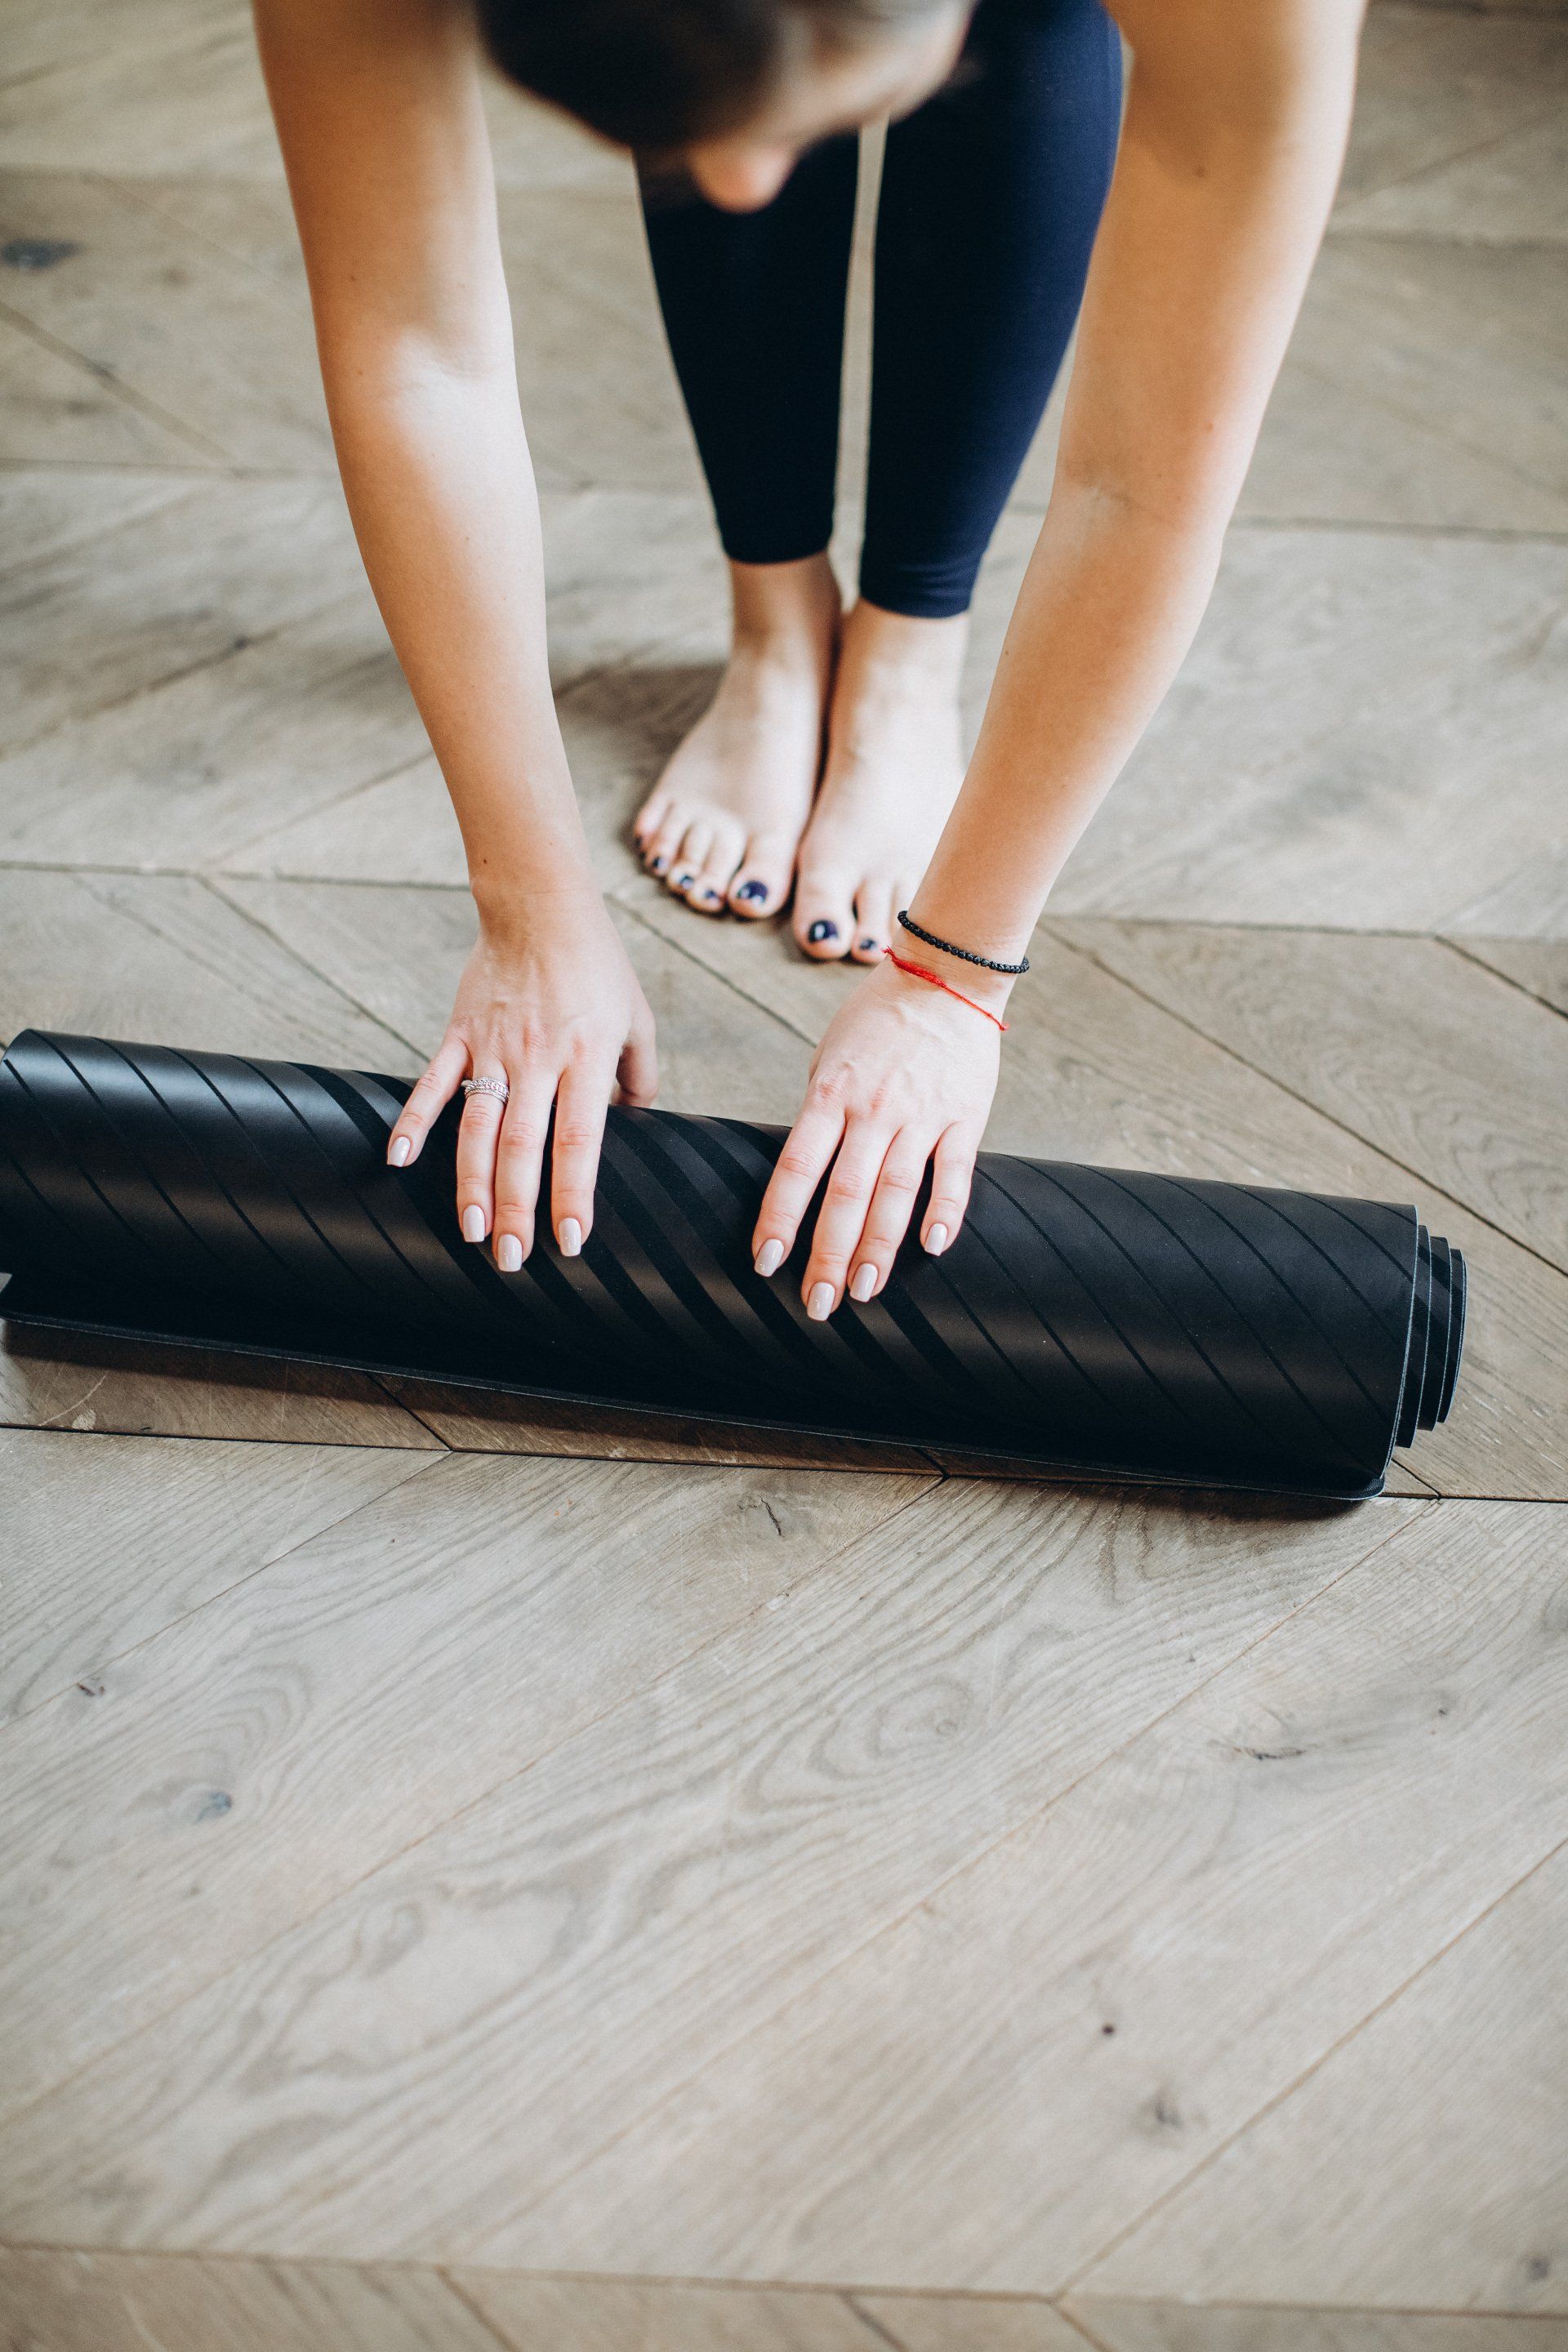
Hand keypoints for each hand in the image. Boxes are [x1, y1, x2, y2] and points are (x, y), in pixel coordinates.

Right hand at [386, 888, 656, 1266]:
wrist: (540, 905)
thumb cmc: (597, 965)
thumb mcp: (637, 1019)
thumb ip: (639, 1076)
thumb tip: (637, 1122)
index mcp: (586, 1059)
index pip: (578, 1142)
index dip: (572, 1196)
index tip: (570, 1243)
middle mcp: (538, 1059)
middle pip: (522, 1148)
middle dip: (515, 1210)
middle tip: (511, 1260)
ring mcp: (493, 1048)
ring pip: (476, 1128)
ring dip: (469, 1184)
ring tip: (469, 1232)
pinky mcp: (459, 1034)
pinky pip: (432, 1084)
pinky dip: (412, 1121)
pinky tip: (398, 1161)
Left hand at [753, 955, 1002, 1316]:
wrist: (944, 976)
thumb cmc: (877, 1020)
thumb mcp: (830, 1059)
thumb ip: (820, 1113)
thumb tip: (806, 1171)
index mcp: (830, 1095)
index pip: (797, 1168)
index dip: (780, 1218)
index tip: (766, 1262)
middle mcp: (872, 1110)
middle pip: (845, 1195)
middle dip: (828, 1255)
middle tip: (817, 1304)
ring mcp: (920, 1116)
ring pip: (895, 1194)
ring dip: (878, 1249)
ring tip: (864, 1293)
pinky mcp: (964, 1117)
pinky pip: (954, 1172)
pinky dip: (946, 1212)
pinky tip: (933, 1248)